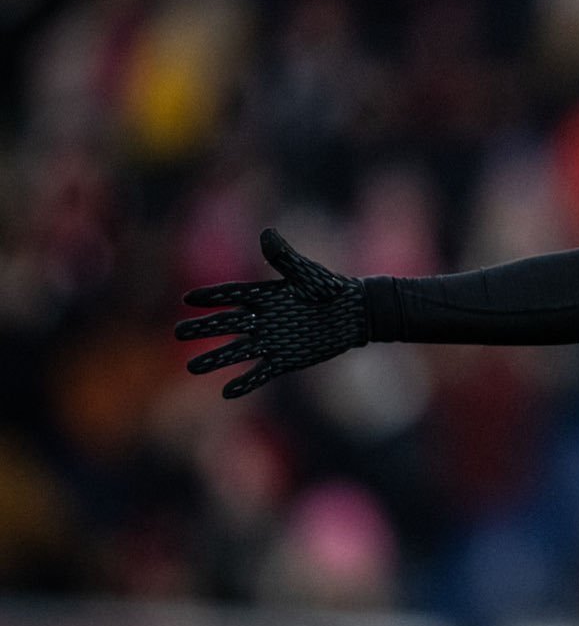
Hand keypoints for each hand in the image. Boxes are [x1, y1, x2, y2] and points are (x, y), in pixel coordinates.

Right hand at [175, 229, 367, 397]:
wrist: (354, 315)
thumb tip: (266, 233)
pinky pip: (260, 373)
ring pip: (236, 351)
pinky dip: (245, 383)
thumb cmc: (331, 289)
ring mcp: (270, 341)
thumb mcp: (308, 275)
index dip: (211, 297)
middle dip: (202, 328)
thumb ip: (285, 259)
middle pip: (225, 324)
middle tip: (178, 332)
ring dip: (215, 359)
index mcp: (263, 295)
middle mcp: (261, 319)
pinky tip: (227, 392)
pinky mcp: (284, 360)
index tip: (187, 300)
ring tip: (192, 368)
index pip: (231, 295)